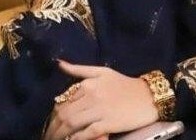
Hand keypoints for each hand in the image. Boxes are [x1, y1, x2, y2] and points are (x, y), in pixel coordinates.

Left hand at [43, 60, 158, 139]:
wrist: (147, 97)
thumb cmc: (124, 84)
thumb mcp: (102, 72)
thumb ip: (80, 70)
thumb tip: (59, 63)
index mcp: (89, 82)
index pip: (63, 101)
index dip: (53, 115)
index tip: (50, 124)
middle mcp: (92, 95)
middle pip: (64, 114)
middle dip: (53, 128)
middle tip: (48, 136)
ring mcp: (99, 110)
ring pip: (71, 124)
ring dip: (59, 135)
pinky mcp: (107, 124)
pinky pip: (85, 134)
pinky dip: (75, 139)